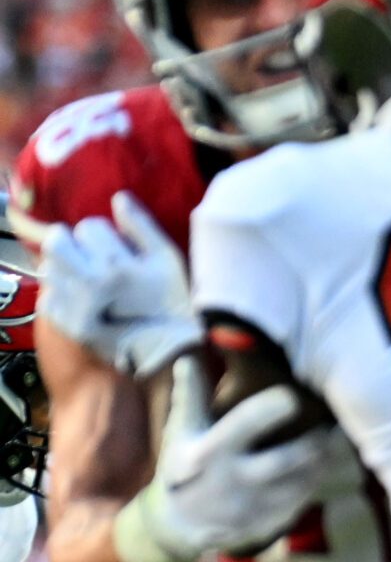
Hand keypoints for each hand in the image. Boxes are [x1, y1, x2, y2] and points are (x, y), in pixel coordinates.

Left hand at [37, 191, 200, 378]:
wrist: (163, 362)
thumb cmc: (173, 310)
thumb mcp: (170, 264)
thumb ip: (144, 229)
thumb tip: (118, 198)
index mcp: (117, 266)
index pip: (91, 227)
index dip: (104, 238)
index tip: (117, 255)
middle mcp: (90, 283)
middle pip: (59, 241)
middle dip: (74, 247)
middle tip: (91, 264)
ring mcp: (73, 304)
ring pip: (49, 264)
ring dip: (64, 268)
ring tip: (83, 281)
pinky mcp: (61, 322)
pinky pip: (47, 294)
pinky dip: (59, 294)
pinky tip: (79, 305)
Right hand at [110, 355, 349, 561]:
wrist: (179, 524)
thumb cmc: (182, 466)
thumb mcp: (179, 432)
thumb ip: (190, 397)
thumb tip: (190, 358)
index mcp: (210, 451)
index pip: (243, 425)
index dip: (270, 409)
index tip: (292, 395)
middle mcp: (234, 481)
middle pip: (286, 459)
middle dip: (313, 441)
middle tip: (328, 425)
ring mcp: (253, 507)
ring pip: (303, 482)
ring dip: (321, 461)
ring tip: (333, 441)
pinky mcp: (269, 524)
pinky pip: (303, 501)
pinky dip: (314, 482)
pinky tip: (322, 466)